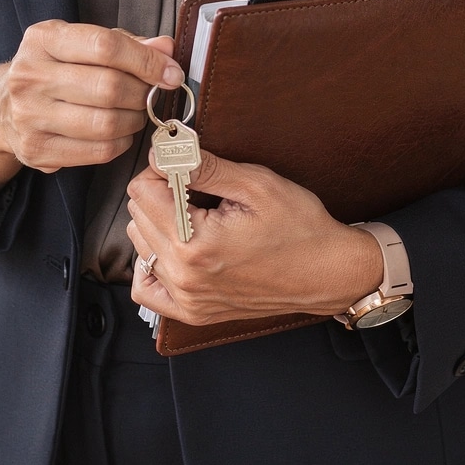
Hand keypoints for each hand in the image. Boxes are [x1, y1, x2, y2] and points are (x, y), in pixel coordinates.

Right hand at [0, 25, 181, 203]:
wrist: (3, 106)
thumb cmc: (55, 68)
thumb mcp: (82, 43)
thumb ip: (126, 43)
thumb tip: (166, 47)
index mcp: (44, 38)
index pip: (105, 46)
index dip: (147, 60)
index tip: (171, 72)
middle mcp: (30, 75)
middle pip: (108, 87)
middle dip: (142, 93)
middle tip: (151, 94)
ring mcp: (29, 115)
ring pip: (106, 123)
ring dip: (134, 120)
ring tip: (135, 112)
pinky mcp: (36, 149)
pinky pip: (97, 151)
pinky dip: (120, 143)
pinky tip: (120, 133)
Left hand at [127, 152, 383, 324]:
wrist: (327, 271)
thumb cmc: (299, 227)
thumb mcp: (255, 184)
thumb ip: (202, 167)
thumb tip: (162, 153)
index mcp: (194, 244)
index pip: (142, 190)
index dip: (163, 168)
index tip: (186, 165)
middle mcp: (183, 277)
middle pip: (137, 215)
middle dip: (160, 192)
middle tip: (197, 188)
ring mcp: (187, 299)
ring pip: (140, 245)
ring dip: (158, 223)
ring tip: (194, 215)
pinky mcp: (193, 311)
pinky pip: (146, 288)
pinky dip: (151, 263)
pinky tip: (174, 246)